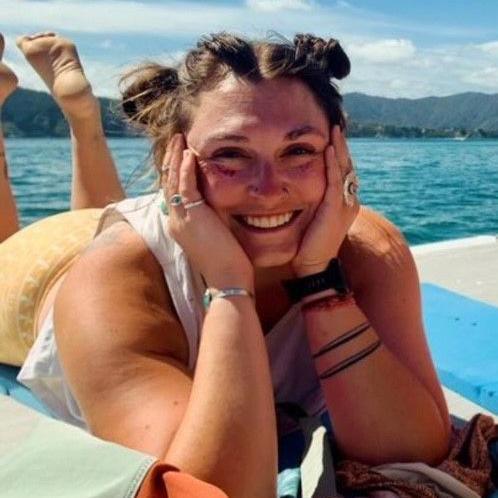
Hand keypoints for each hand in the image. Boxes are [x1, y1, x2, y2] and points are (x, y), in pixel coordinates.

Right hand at [163, 134, 254, 290]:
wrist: (227, 278)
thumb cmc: (227, 261)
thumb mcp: (216, 234)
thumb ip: (213, 216)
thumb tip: (220, 204)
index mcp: (179, 225)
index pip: (172, 192)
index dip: (175, 171)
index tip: (181, 154)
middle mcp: (174, 220)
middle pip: (167, 182)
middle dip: (171, 158)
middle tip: (176, 139)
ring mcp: (180, 218)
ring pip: (172, 180)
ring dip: (175, 156)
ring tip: (179, 137)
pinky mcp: (191, 216)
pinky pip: (184, 186)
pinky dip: (185, 168)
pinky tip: (188, 153)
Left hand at [291, 126, 359, 276]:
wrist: (313, 265)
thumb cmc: (308, 244)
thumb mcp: (313, 218)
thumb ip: (313, 202)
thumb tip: (298, 188)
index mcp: (344, 202)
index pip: (342, 172)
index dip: (338, 153)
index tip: (331, 135)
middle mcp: (349, 200)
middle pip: (346, 166)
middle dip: (341, 145)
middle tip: (335, 125)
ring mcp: (344, 204)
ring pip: (343, 170)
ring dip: (339, 148)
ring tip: (334, 129)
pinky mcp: (335, 208)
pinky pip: (334, 181)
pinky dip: (332, 163)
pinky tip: (328, 148)